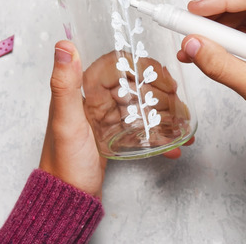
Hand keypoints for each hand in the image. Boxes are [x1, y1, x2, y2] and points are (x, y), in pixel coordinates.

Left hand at [39, 41, 190, 199]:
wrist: (67, 199)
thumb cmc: (63, 162)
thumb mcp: (65, 121)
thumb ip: (64, 85)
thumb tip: (64, 46)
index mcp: (82, 92)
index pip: (116, 66)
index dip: (141, 67)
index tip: (162, 76)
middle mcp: (94, 102)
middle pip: (133, 85)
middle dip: (158, 91)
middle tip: (178, 102)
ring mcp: (106, 119)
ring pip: (140, 106)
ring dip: (163, 112)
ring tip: (182, 123)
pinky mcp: (114, 137)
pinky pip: (140, 129)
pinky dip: (157, 135)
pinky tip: (173, 144)